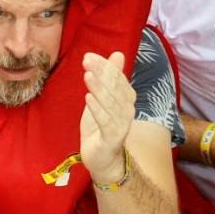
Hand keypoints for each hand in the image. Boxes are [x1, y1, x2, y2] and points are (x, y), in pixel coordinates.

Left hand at [79, 51, 135, 183]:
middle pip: (115, 88)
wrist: (103, 159)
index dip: (105, 66)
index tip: (89, 56)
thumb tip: (118, 54)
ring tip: (87, 76)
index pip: (117, 78)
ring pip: (111, 104)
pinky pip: (106, 122)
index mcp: (126, 98)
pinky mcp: (113, 138)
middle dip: (101, 73)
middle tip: (86, 60)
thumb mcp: (102, 99)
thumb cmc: (101, 127)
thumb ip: (110, 77)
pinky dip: (98, 109)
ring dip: (99, 89)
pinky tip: (88, 98)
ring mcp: (122, 124)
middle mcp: (127, 110)